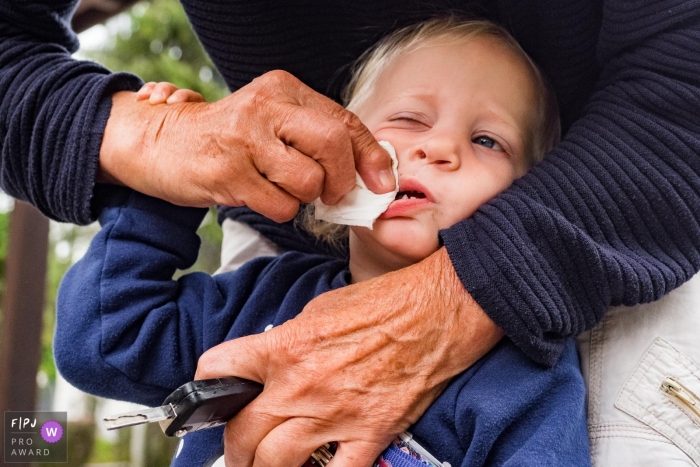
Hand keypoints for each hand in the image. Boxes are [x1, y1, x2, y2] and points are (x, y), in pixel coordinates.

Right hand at [99, 70, 394, 221]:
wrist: (161, 141)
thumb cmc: (229, 138)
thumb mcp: (273, 122)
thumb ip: (316, 138)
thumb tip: (370, 173)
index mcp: (283, 89)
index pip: (344, 120)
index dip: (370, 156)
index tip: (380, 182)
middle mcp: (266, 107)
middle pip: (333, 145)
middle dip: (341, 179)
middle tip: (332, 194)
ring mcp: (245, 139)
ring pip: (308, 182)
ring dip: (302, 198)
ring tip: (279, 187)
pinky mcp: (228, 172)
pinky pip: (280, 206)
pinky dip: (278, 210)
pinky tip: (257, 194)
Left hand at [195, 248, 502, 466]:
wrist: (441, 308)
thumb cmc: (387, 301)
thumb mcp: (323, 307)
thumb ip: (290, 339)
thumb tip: (273, 361)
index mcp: (286, 346)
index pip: (217, 369)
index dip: (207, 384)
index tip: (211, 395)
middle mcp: (301, 384)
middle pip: (240, 432)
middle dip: (231, 448)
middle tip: (236, 452)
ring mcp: (335, 414)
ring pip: (274, 462)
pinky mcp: (370, 434)